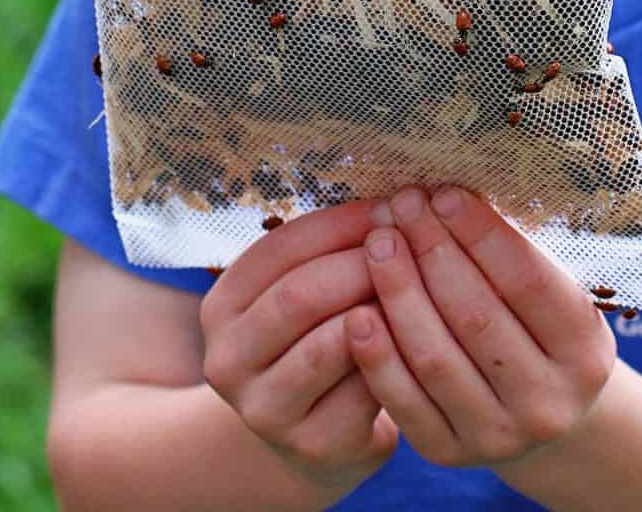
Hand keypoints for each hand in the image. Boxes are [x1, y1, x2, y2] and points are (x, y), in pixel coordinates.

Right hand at [201, 202, 397, 492]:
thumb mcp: (301, 296)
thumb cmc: (318, 339)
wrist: (315, 435)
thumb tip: (389, 197)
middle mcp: (226, 359)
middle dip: (362, 262)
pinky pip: (363, 389)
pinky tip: (420, 332)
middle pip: (301, 295)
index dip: (339, 222)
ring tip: (419, 282)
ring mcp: (263, 409)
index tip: (388, 204)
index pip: (280, 247)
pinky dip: (395, 355)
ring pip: (330, 344)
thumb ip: (325, 253)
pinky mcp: (310, 445)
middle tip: (410, 242)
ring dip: (381, 307)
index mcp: (221, 305)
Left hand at [345, 185, 616, 469]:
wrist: (537, 416)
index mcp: (585, 352)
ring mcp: (500, 435)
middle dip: (432, 251)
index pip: (527, 281)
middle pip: (477, 315)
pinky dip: (378, 355)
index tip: (444, 192)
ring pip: (436, 356)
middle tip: (402, 205)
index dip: (480, 233)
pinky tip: (358, 312)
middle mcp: (548, 401)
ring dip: (399, 291)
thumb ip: (513, 255)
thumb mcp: (553, 296)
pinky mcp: (451, 453)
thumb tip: (447, 192)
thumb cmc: (537, 330)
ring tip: (378, 242)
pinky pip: (405, 401)